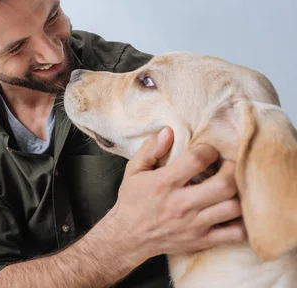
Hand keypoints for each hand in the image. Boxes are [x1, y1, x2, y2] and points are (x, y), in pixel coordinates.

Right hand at [107, 127, 245, 260]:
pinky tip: (236, 211)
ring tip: (232, 186)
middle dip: (232, 170)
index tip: (208, 150)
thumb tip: (168, 131)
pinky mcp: (202, 240)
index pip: (197, 160)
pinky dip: (244, 222)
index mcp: (164, 183)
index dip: (208, 150)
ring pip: (234, 208)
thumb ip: (150, 149)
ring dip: (239, 194)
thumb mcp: (133, 170)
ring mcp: (194, 225)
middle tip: (227, 166)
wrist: (128, 237)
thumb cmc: (132, 200)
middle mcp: (181, 204)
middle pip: (224, 185)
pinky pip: (235, 234)